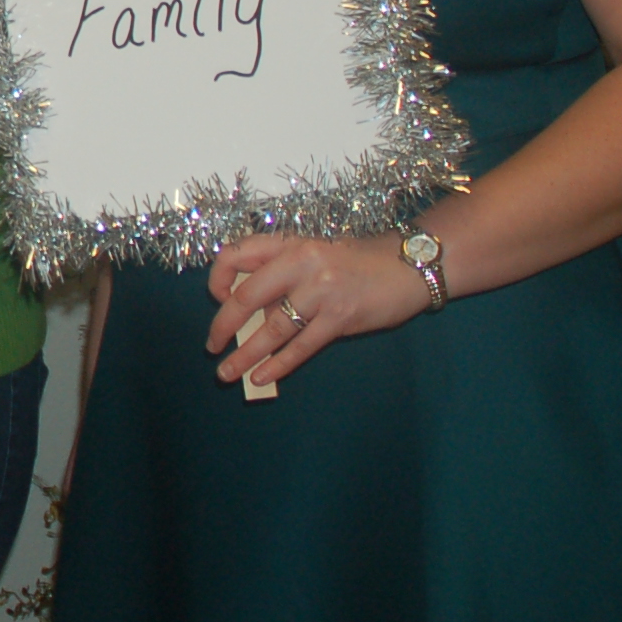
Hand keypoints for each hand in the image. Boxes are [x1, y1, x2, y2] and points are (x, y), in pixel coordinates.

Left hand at [205, 232, 434, 389]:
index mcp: (289, 244)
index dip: (218, 279)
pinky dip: (278, 365)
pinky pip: (301, 347)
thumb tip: (250, 313)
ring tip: (226, 374)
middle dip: (223, 326)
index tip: (217, 300)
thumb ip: (282, 276)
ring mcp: (321, 292)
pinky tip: (261, 377)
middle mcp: (301, 263)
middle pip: (247, 297)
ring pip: (272, 329)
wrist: (409, 265)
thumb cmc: (357, 261)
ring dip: (245, 355)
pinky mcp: (341, 318)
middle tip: (212, 346)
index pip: (236, 254)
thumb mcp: (314, 254)